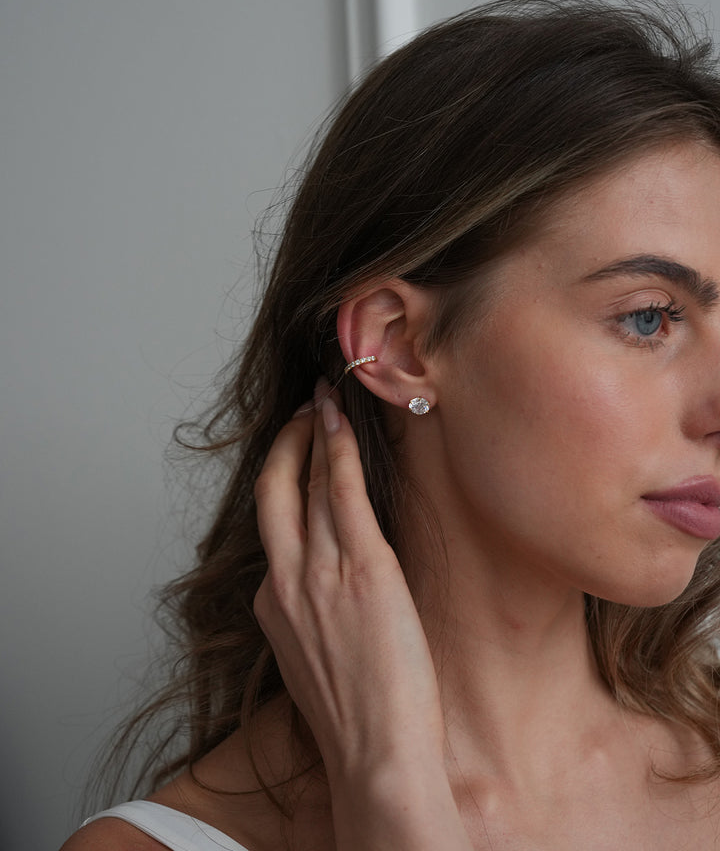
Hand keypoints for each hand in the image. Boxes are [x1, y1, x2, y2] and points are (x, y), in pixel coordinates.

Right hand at [253, 380, 444, 782]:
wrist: (377, 758)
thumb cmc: (357, 720)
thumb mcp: (315, 662)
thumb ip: (313, 617)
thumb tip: (331, 589)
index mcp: (274, 606)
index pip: (277, 528)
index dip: (285, 483)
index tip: (295, 458)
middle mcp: (288, 582)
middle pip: (272, 492)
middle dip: (283, 445)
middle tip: (301, 414)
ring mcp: (321, 573)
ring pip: (305, 483)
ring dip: (314, 434)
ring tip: (325, 403)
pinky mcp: (364, 568)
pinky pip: (341, 492)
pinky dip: (337, 450)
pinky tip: (340, 421)